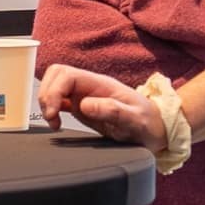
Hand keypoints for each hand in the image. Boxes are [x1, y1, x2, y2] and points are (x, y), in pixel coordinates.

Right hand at [36, 64, 158, 145]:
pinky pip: (60, 98)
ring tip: (54, 121)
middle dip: (47, 94)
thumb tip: (86, 104)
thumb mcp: (135, 120)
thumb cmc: (149, 124)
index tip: (54, 113)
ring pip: (54, 84)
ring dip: (47, 100)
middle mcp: (91, 86)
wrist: (157, 129)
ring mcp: (85, 95)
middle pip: (56, 74)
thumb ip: (114, 111)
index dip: (54, 91)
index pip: (67, 75)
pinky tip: (57, 121)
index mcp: (101, 85)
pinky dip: (52, 108)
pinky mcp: (82, 106)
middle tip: (52, 117)